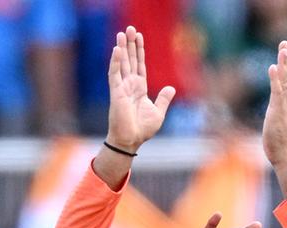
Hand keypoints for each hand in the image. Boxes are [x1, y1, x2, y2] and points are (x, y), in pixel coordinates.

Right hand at [106, 26, 174, 153]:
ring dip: (121, 48)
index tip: (139, 36)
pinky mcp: (116, 93)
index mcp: (139, 88)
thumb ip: (163, 99)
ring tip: (122, 33)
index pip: (139, 65)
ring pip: (122, 64)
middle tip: (129, 28)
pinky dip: (115, 62)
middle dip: (130, 44)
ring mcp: (122, 88)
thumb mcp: (158, 113)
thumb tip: (171, 88)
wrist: (131, 140)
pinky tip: (117, 50)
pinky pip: (114, 74)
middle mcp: (130, 85)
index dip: (139, 51)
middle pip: (130, 60)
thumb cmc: (142, 130)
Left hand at [262, 41, 286, 171]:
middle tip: (285, 42)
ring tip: (283, 48)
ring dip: (284, 64)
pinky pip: (277, 92)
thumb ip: (281, 119)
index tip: (286, 51)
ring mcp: (285, 107)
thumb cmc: (283, 146)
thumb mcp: (281, 127)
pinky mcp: (278, 112)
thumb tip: (278, 118)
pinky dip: (276, 79)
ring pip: (286, 81)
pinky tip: (273, 67)